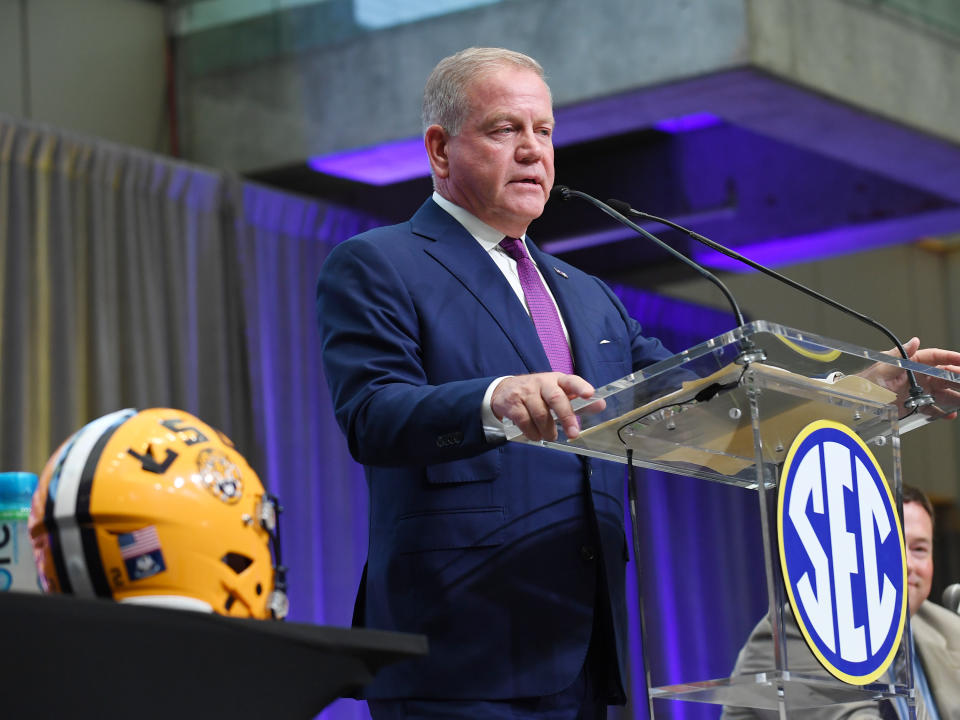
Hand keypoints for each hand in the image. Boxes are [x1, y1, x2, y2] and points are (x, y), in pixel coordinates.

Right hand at [491, 372, 605, 441]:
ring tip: (551, 436)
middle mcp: (541, 382)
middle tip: (573, 434)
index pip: (570, 380)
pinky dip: (532, 433)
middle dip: (566, 417)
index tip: (589, 394)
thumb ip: (578, 401)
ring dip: (547, 430)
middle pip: (555, 398)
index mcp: (556, 379)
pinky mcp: (512, 403)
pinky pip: (524, 421)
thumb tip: (601, 405)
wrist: (503, 390)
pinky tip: (536, 436)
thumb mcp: (557, 392)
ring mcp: (525, 392)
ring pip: (540, 413)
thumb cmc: (537, 393)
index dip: (580, 387)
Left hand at [868, 338, 959, 418]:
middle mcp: (916, 376)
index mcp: (910, 363)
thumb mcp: (881, 368)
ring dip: (955, 396)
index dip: (951, 357)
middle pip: (944, 375)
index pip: (935, 357)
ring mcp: (917, 391)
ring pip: (942, 392)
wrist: (855, 401)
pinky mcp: (914, 405)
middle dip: (958, 378)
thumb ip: (898, 355)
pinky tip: (950, 414)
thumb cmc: (864, 382)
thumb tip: (914, 341)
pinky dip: (942, 411)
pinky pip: (932, 408)